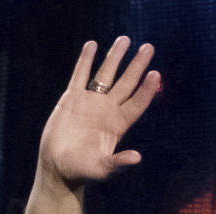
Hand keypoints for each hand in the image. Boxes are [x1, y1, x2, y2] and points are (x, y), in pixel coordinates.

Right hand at [37, 37, 159, 191]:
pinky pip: (80, 75)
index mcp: (118, 125)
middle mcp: (108, 110)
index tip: (155, 74)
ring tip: (125, 39)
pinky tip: (92, 45)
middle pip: (126, 83)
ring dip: (115, 57)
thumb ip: (119, 163)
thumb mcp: (103, 169)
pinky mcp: (72, 99)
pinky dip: (86, 60)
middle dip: (137, 66)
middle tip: (149, 47)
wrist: (59, 167)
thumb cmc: (83, 171)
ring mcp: (91, 102)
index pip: (137, 103)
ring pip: (105, 74)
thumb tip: (137, 158)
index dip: (146, 89)